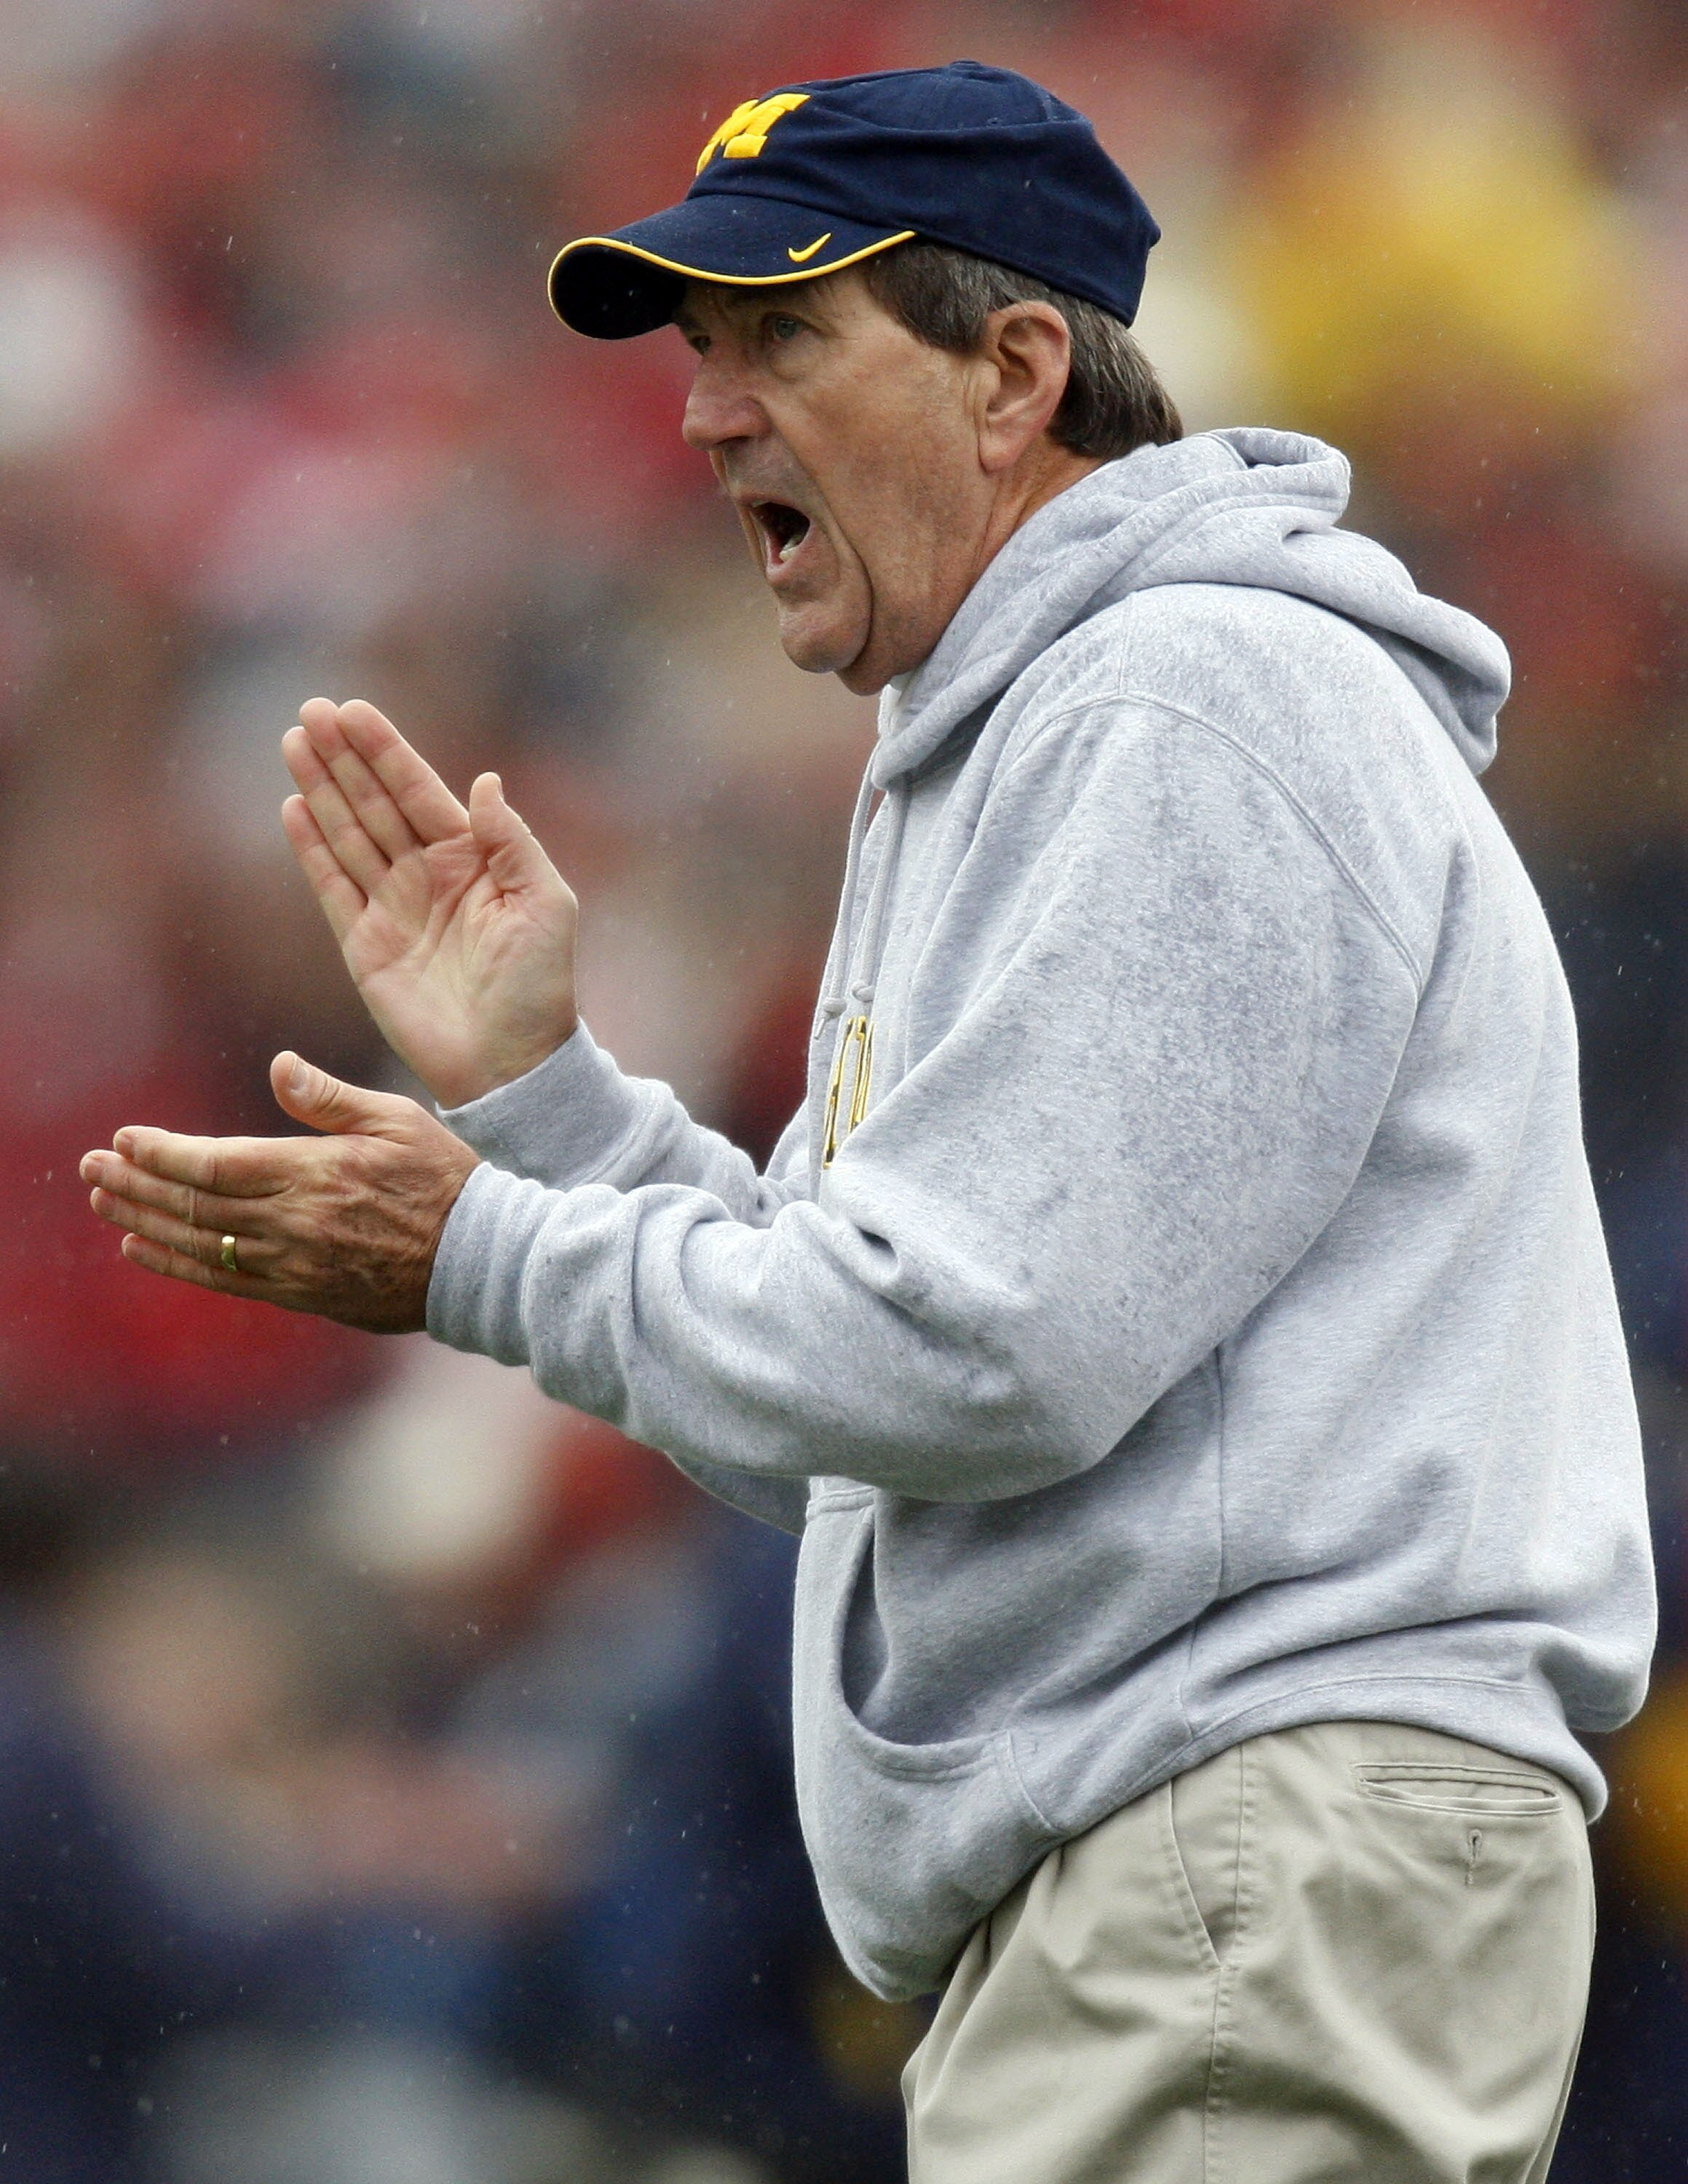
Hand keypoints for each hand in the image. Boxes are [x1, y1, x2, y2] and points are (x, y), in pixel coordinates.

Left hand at [79, 1054, 481, 1332]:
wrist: (480, 1260)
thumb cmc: (445, 1180)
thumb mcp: (397, 1120)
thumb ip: (330, 1099)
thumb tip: (279, 1066)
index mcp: (315, 1171)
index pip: (216, 1162)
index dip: (163, 1153)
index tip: (125, 1139)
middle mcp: (294, 1221)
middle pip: (196, 1203)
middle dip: (135, 1184)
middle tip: (91, 1168)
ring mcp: (295, 1263)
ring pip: (201, 1243)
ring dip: (145, 1222)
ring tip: (103, 1203)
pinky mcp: (303, 1294)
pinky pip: (225, 1281)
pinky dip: (176, 1264)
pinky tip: (142, 1248)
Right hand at [281, 697, 577, 1109]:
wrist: (510, 1063)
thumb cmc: (540, 985)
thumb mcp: (545, 904)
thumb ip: (512, 841)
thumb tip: (485, 783)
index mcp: (473, 859)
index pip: (420, 791)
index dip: (386, 751)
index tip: (352, 709)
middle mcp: (428, 876)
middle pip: (375, 803)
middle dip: (343, 757)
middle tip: (310, 710)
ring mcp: (392, 909)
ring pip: (348, 835)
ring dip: (320, 790)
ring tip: (293, 743)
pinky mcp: (364, 946)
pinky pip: (332, 887)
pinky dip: (311, 849)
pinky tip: (293, 808)